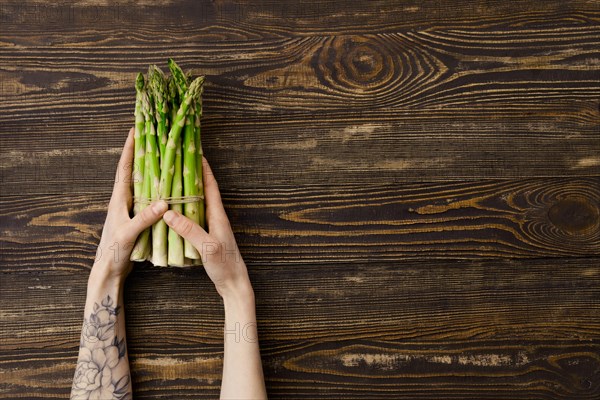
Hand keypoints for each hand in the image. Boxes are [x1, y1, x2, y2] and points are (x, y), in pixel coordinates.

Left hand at [94, 128, 167, 279]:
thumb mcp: (128, 234)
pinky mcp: (137, 219)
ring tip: (163, 157)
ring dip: (151, 171)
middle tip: (153, 137)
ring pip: (142, 185)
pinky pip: (149, 199)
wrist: (108, 270)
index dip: (130, 149)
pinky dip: (158, 190)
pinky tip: (169, 189)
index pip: (125, 169)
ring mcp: (130, 210)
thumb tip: (164, 202)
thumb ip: (144, 218)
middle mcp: (124, 201)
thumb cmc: (114, 252)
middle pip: (133, 171)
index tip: (136, 130)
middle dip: (142, 154)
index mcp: (119, 200)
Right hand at [163, 157, 252, 299]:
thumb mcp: (207, 247)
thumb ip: (190, 230)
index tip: (195, 152)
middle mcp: (216, 219)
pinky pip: (194, 218)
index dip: (204, 169)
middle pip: (204, 192)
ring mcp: (212, 228)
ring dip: (187, 193)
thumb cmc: (225, 266)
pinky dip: (184, 211)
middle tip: (179, 162)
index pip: (211, 187)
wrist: (234, 285)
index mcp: (218, 216)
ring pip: (198, 205)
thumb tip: (169, 212)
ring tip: (172, 182)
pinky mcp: (207, 238)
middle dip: (193, 176)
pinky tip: (173, 212)